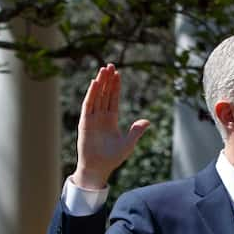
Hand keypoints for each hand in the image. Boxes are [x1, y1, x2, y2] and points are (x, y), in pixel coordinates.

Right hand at [73, 64, 149, 188]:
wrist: (99, 168)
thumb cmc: (113, 158)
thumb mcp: (129, 143)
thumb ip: (136, 131)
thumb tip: (147, 121)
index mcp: (111, 119)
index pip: (113, 98)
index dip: (115, 86)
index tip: (118, 73)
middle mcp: (101, 116)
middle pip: (104, 94)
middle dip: (108, 80)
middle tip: (110, 65)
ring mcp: (92, 118)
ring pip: (96, 96)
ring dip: (100, 83)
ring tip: (103, 70)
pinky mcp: (85, 123)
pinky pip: (88, 106)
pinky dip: (91, 94)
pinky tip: (94, 84)